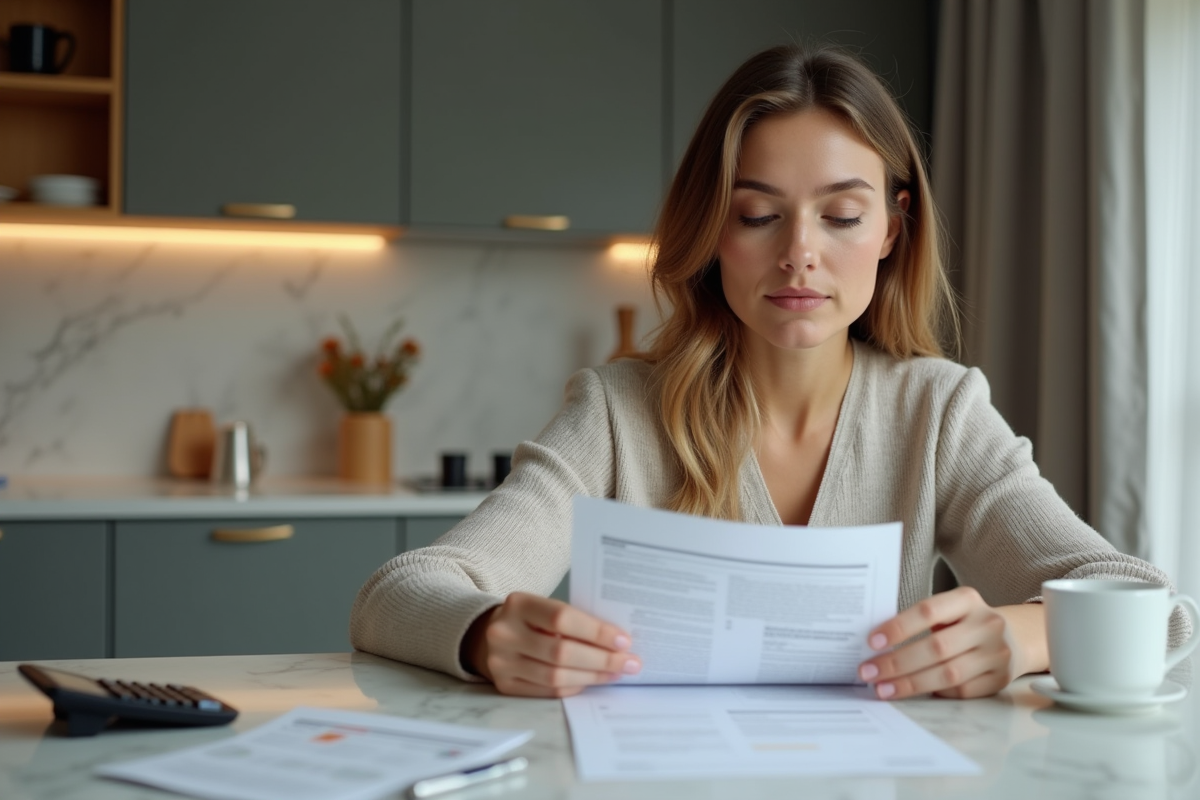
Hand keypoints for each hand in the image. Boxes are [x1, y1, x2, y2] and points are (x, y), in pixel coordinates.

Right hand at [461, 592, 642, 697]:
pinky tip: (593, 680)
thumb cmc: (529, 619)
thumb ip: (573, 619)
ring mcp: (501, 662)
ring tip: (616, 673)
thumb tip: (618, 640)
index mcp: (517, 604)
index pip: (562, 618)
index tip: (624, 640)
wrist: (487, 635)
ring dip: (593, 676)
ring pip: (556, 676)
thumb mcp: (543, 607)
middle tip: (630, 662)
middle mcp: (504, 633)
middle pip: (561, 652)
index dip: (596, 631)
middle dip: (602, 659)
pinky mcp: (505, 685)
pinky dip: (575, 687)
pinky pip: (548, 691)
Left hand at [856, 587, 1047, 699]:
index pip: (928, 611)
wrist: (1014, 638)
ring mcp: (997, 654)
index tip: (872, 642)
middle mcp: (986, 624)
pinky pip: (961, 691)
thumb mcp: (949, 610)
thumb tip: (876, 645)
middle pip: (936, 647)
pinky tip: (914, 692)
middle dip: (897, 663)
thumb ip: (919, 620)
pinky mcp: (1000, 679)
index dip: (899, 627)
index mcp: (967, 600)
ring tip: (883, 688)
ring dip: (910, 683)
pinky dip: (935, 692)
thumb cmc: (965, 623)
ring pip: (947, 674)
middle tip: (869, 672)